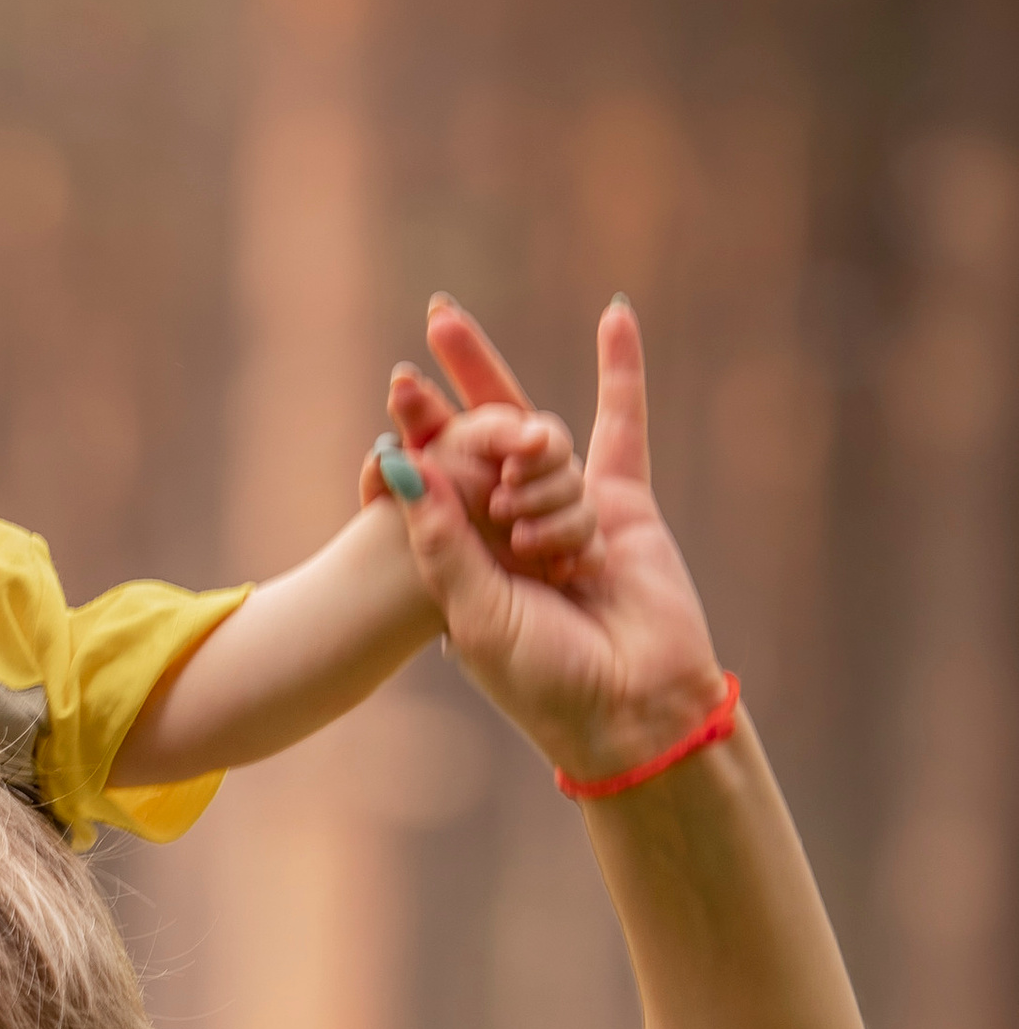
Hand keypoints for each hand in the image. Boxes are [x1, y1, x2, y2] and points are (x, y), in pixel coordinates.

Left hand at [377, 295, 729, 789]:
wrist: (631, 711)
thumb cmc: (544, 681)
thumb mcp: (470, 612)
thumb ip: (439, 537)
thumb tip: (396, 461)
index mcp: (463, 557)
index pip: (435, 474)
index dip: (419, 430)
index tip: (397, 389)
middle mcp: (510, 527)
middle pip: (485, 433)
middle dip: (462, 379)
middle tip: (437, 317)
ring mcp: (566, 511)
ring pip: (548, 456)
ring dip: (542, 487)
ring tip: (534, 544)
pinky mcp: (624, 504)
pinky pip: (623, 426)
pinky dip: (622, 372)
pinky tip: (615, 316)